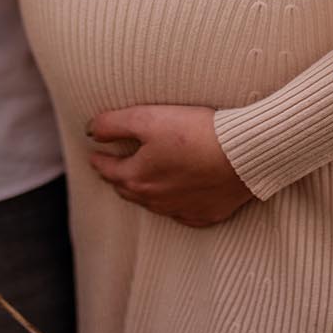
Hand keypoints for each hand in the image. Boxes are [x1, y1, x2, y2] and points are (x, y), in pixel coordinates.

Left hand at [87, 104, 253, 227]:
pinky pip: (181, 212)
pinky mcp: (206, 214)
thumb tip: (90, 131)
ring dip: (143, 190)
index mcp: (137, 177)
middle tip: (114, 166)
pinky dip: (173, 203)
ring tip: (140, 178)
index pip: (108, 169)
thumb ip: (113, 124)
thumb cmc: (194, 132)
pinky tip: (175, 196)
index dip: (99, 159)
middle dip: (118, 176)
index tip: (94, 153)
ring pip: (153, 202)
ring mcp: (181, 210)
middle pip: (128, 189)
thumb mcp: (147, 118)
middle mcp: (155, 200)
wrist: (242, 154)